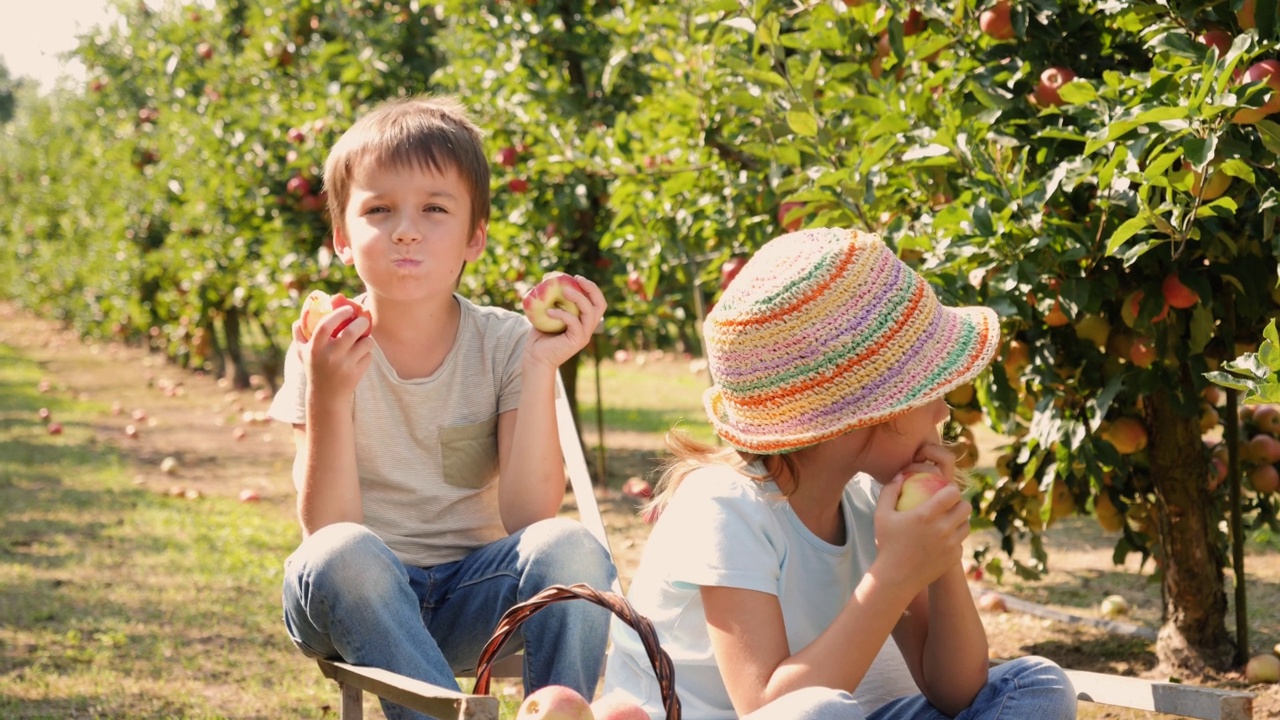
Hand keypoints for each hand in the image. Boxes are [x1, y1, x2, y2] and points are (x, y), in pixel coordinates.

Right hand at [295, 305, 373, 400]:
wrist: (326, 397)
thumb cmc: (314, 369)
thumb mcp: (302, 354)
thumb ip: (299, 335)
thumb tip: (299, 319)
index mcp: (315, 348)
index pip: (326, 325)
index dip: (339, 313)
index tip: (349, 309)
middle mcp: (330, 356)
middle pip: (351, 332)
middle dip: (361, 323)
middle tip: (363, 320)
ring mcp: (344, 365)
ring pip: (365, 343)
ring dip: (367, 338)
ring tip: (363, 339)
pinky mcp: (356, 373)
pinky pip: (368, 355)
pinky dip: (367, 352)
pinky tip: (361, 355)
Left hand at [524, 275, 605, 368]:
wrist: (535, 357)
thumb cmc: (540, 335)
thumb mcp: (547, 312)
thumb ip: (551, 298)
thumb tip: (547, 277)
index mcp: (584, 320)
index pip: (597, 301)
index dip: (591, 288)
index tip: (576, 277)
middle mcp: (588, 327)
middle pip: (600, 305)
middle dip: (591, 289)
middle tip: (577, 279)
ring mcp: (584, 334)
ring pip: (590, 312)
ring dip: (578, 298)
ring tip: (563, 290)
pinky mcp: (577, 340)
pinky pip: (574, 322)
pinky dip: (562, 314)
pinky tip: (549, 312)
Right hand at [873, 445, 971, 592]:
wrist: (895, 577)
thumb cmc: (886, 543)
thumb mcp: (881, 515)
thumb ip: (889, 491)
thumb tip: (901, 475)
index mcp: (927, 514)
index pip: (952, 493)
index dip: (951, 489)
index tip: (945, 491)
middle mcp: (943, 528)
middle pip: (965, 507)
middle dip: (960, 503)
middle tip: (950, 505)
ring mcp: (951, 545)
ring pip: (966, 525)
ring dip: (959, 521)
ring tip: (949, 520)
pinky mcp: (954, 558)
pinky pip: (961, 542)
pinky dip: (955, 539)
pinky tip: (944, 539)